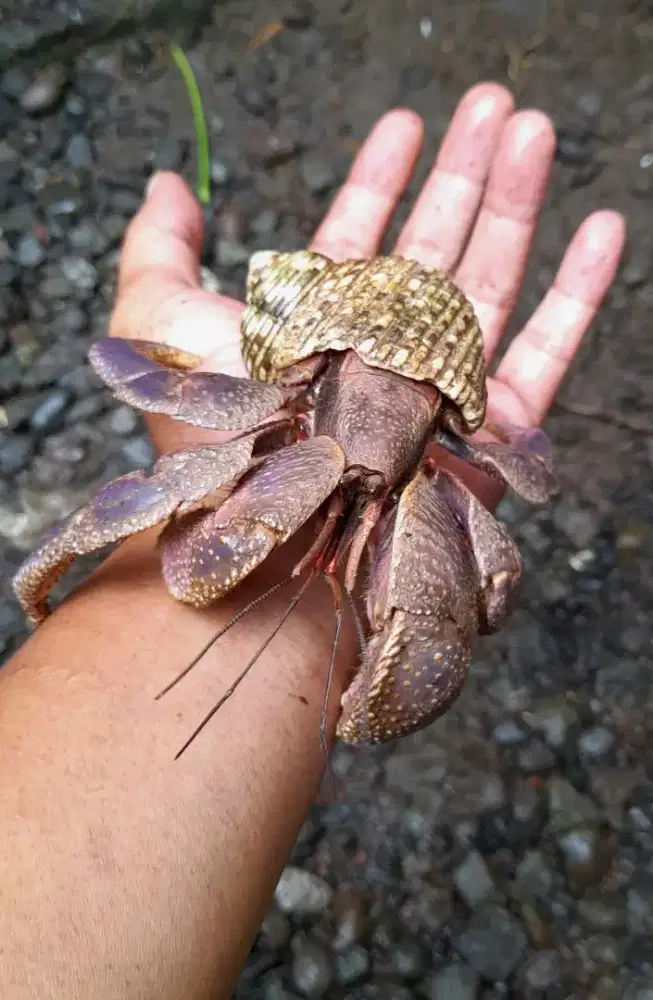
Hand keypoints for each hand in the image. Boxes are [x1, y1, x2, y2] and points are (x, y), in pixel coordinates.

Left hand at [108, 82, 624, 496]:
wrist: (264, 536)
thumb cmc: (207, 440)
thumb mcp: (160, 326)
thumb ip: (159, 251)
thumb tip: (172, 184)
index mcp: (318, 328)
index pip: (358, 236)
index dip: (380, 176)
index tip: (403, 123)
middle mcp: (381, 353)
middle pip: (434, 245)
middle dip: (463, 169)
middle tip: (491, 102)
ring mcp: (437, 390)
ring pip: (491, 279)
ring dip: (516, 202)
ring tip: (533, 132)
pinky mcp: (488, 433)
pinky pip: (546, 352)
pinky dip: (577, 292)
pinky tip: (600, 227)